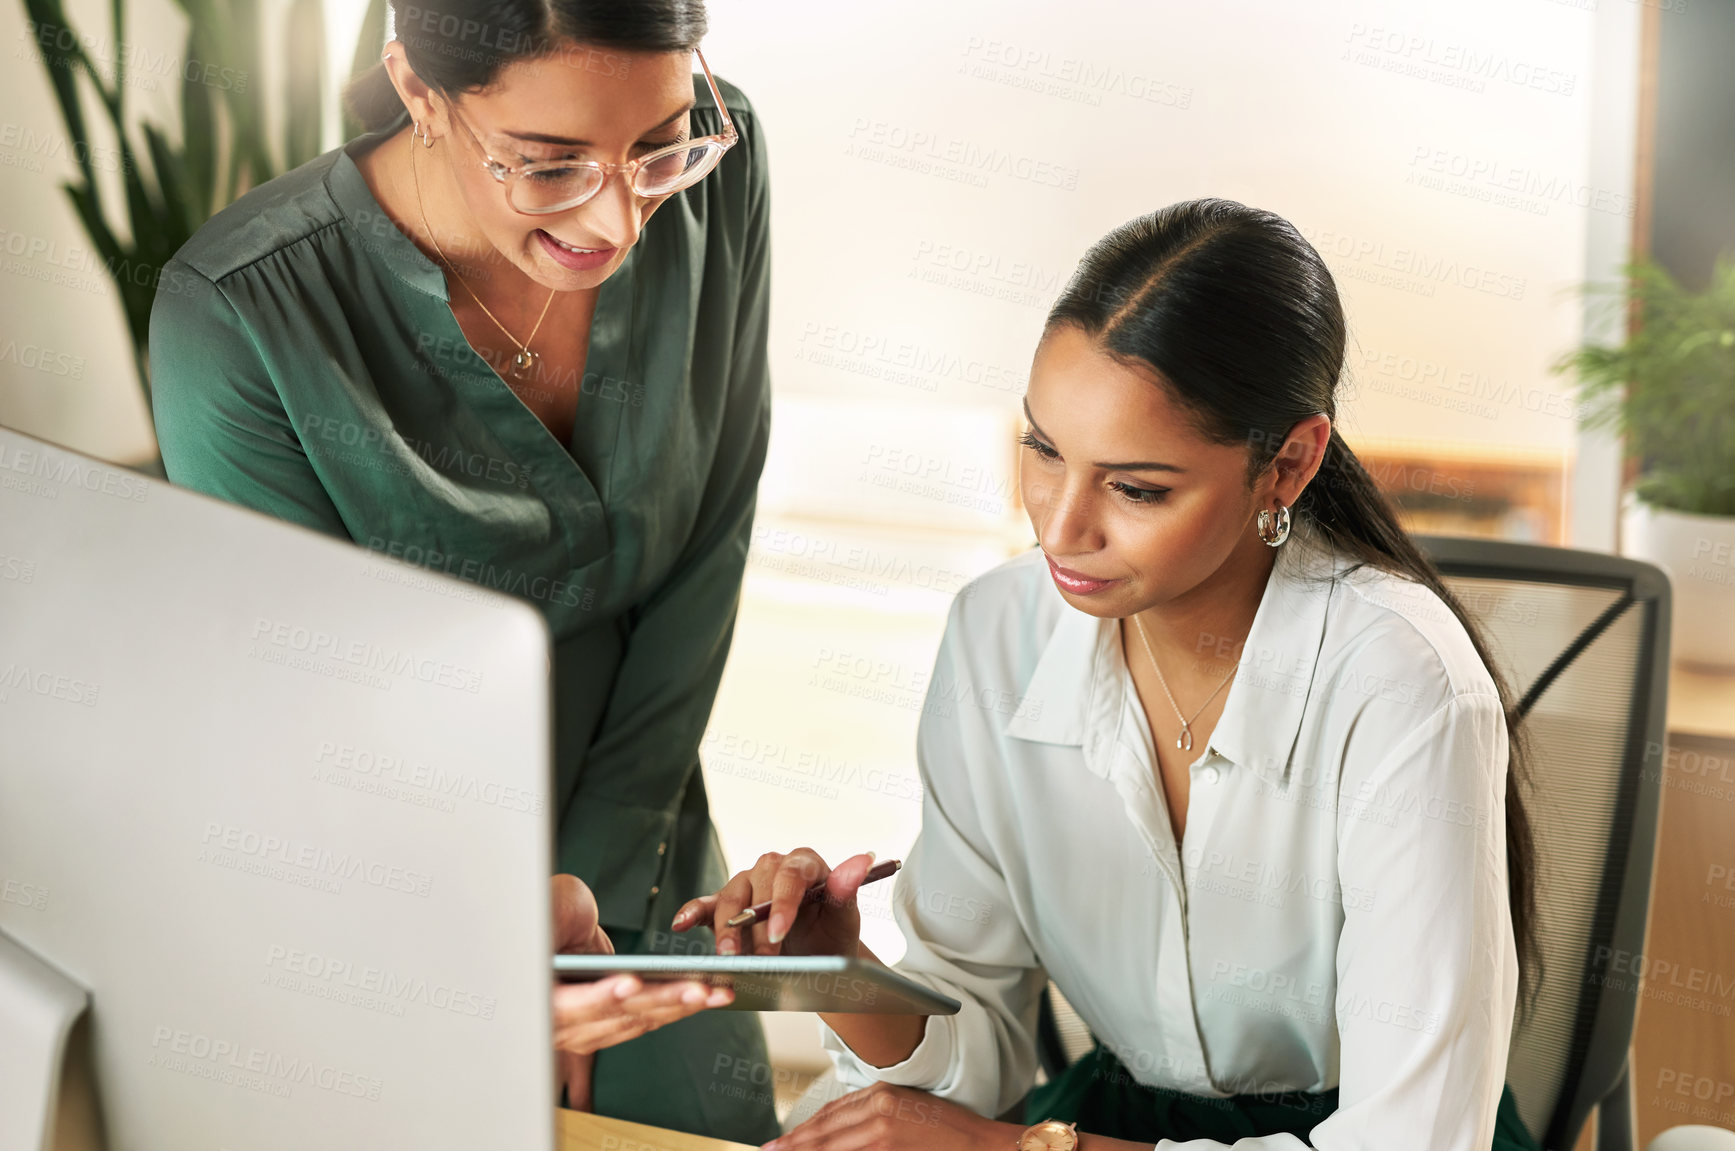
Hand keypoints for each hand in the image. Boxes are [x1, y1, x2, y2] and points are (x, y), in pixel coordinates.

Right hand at [549, 874, 733, 1060]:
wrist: (554, 925)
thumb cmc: (543, 912)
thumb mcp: (538, 913)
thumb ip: (544, 926)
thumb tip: (548, 932)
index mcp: (536, 996)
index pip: (566, 1005)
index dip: (599, 997)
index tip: (629, 983)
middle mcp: (558, 1022)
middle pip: (613, 1014)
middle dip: (659, 1001)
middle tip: (697, 989)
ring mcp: (586, 1026)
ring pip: (636, 1020)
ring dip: (678, 1006)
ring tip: (715, 992)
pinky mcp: (612, 1019)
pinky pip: (645, 1018)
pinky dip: (676, 1006)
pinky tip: (706, 995)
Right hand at [670, 849, 876, 957]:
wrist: (820, 956)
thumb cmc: (834, 933)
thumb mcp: (846, 918)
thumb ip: (847, 890)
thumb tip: (860, 861)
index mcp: (805, 863)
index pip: (791, 875)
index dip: (783, 904)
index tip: (780, 934)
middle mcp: (773, 866)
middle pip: (755, 886)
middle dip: (756, 926)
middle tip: (760, 960)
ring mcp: (748, 883)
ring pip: (730, 898)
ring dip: (726, 928)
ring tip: (729, 958)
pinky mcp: (728, 903)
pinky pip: (707, 904)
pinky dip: (693, 912)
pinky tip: (681, 925)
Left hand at [762, 1082, 1011, 1150]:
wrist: (983, 1146)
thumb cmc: (950, 1130)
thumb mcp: (908, 1109)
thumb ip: (874, 1113)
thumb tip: (836, 1131)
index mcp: (883, 1094)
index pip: (832, 1113)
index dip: (804, 1129)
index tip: (783, 1141)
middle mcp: (880, 1109)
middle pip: (826, 1130)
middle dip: (795, 1144)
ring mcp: (883, 1133)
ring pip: (833, 1145)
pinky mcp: (889, 1150)